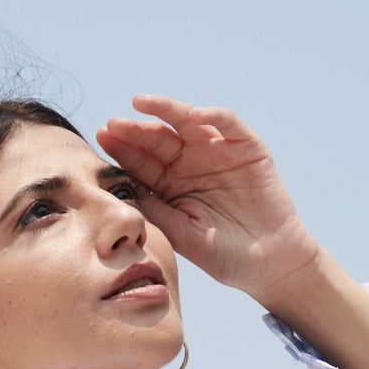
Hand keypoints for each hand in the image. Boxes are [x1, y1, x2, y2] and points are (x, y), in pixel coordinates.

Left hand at [95, 95, 320, 305]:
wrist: (268, 264)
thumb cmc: (223, 255)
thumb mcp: (182, 235)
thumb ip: (155, 211)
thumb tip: (119, 191)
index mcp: (169, 185)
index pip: (140, 162)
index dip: (121, 150)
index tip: (101, 139)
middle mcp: (190, 162)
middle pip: (158, 138)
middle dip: (135, 130)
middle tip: (114, 124)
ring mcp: (217, 151)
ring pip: (186, 122)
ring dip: (165, 109)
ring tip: (141, 103)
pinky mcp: (246, 146)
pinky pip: (228, 123)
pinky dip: (213, 115)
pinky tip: (194, 116)